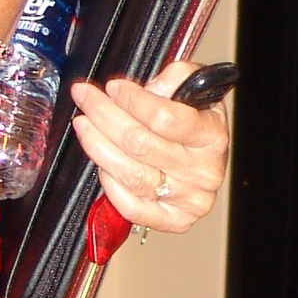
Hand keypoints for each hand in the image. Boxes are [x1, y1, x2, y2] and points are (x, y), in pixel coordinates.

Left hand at [68, 60, 228, 234]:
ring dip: (97, 146)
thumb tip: (147, 89)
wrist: (208, 160)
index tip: (114, 86)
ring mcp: (190, 199)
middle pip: (139, 143)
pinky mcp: (175, 220)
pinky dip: (110, 185)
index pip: (165, 118)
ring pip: (130, 174)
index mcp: (213, 136)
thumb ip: (176, 77)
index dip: (133, 100)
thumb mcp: (196, 89)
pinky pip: (132, 207)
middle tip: (85, 97)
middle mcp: (204, 171)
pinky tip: (101, 163)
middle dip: (104, 115)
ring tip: (84, 125)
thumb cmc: (197, 122)